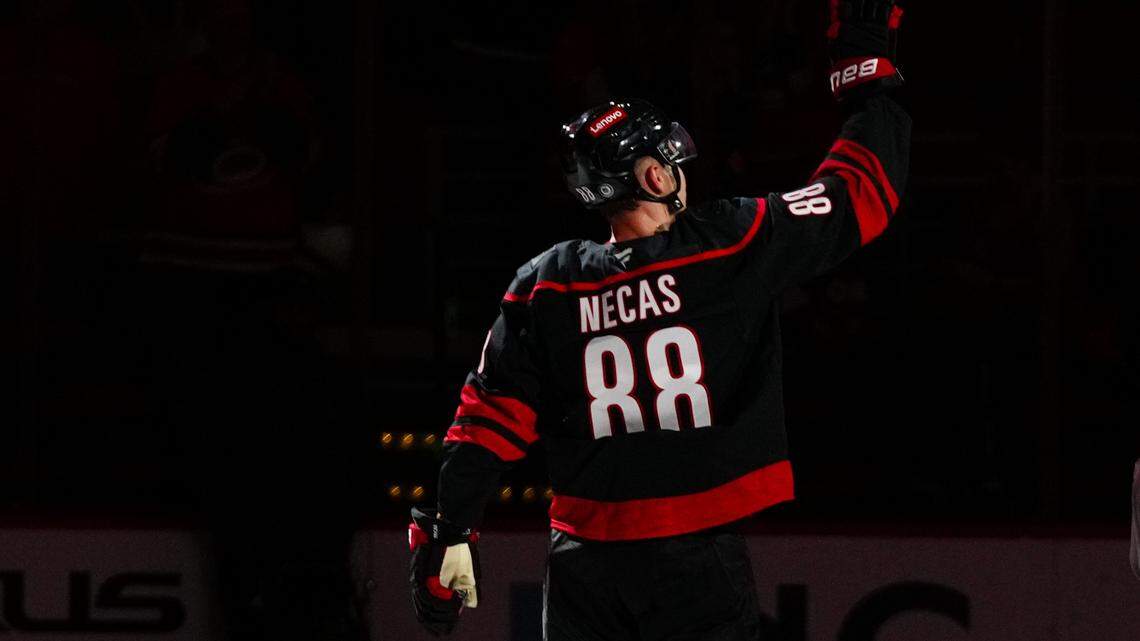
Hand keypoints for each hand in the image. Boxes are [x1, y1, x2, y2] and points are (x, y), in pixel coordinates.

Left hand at [408, 507, 480, 635]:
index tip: (443, 631)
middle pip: (423, 613)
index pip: (424, 610)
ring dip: (444, 613)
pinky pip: (429, 597)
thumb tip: (471, 604)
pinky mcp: (422, 575)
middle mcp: (419, 582)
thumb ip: (468, 587)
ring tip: (457, 609)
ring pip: (427, 607)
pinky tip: (455, 601)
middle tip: (449, 628)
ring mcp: (419, 579)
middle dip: (437, 623)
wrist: (456, 531)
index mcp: (427, 582)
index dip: (432, 624)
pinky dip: (444, 603)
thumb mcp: (466, 571)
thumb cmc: (461, 549)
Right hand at [826, 0, 904, 99]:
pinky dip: (887, 4)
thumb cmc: (848, 65)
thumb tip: (836, 23)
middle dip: (861, 0)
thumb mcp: (834, 49)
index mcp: (846, 26)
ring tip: (877, 0)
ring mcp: (872, 24)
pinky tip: (889, 1)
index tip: (847, 1)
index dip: (847, 2)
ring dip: (874, 1)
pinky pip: (886, 11)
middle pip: (861, 2)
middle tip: (862, 0)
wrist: (863, 73)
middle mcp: (859, 22)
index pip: (846, 5)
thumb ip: (835, 34)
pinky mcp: (883, 28)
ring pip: (874, 4)